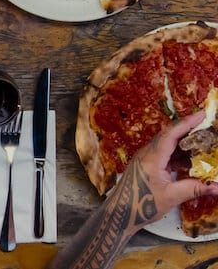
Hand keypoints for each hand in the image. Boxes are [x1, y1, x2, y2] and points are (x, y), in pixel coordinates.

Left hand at [117, 111, 217, 226]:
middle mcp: (147, 153)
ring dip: (184, 141)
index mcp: (151, 157)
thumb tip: (217, 187)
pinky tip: (191, 158)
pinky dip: (178, 153)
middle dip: (187, 128)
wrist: (120, 213)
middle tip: (206, 123)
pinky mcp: (146, 165)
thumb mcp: (171, 197)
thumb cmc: (142, 204)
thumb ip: (194, 188)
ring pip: (167, 144)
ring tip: (203, 139)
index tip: (202, 114)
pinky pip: (164, 154)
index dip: (186, 123)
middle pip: (168, 135)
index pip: (170, 134)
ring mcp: (145, 159)